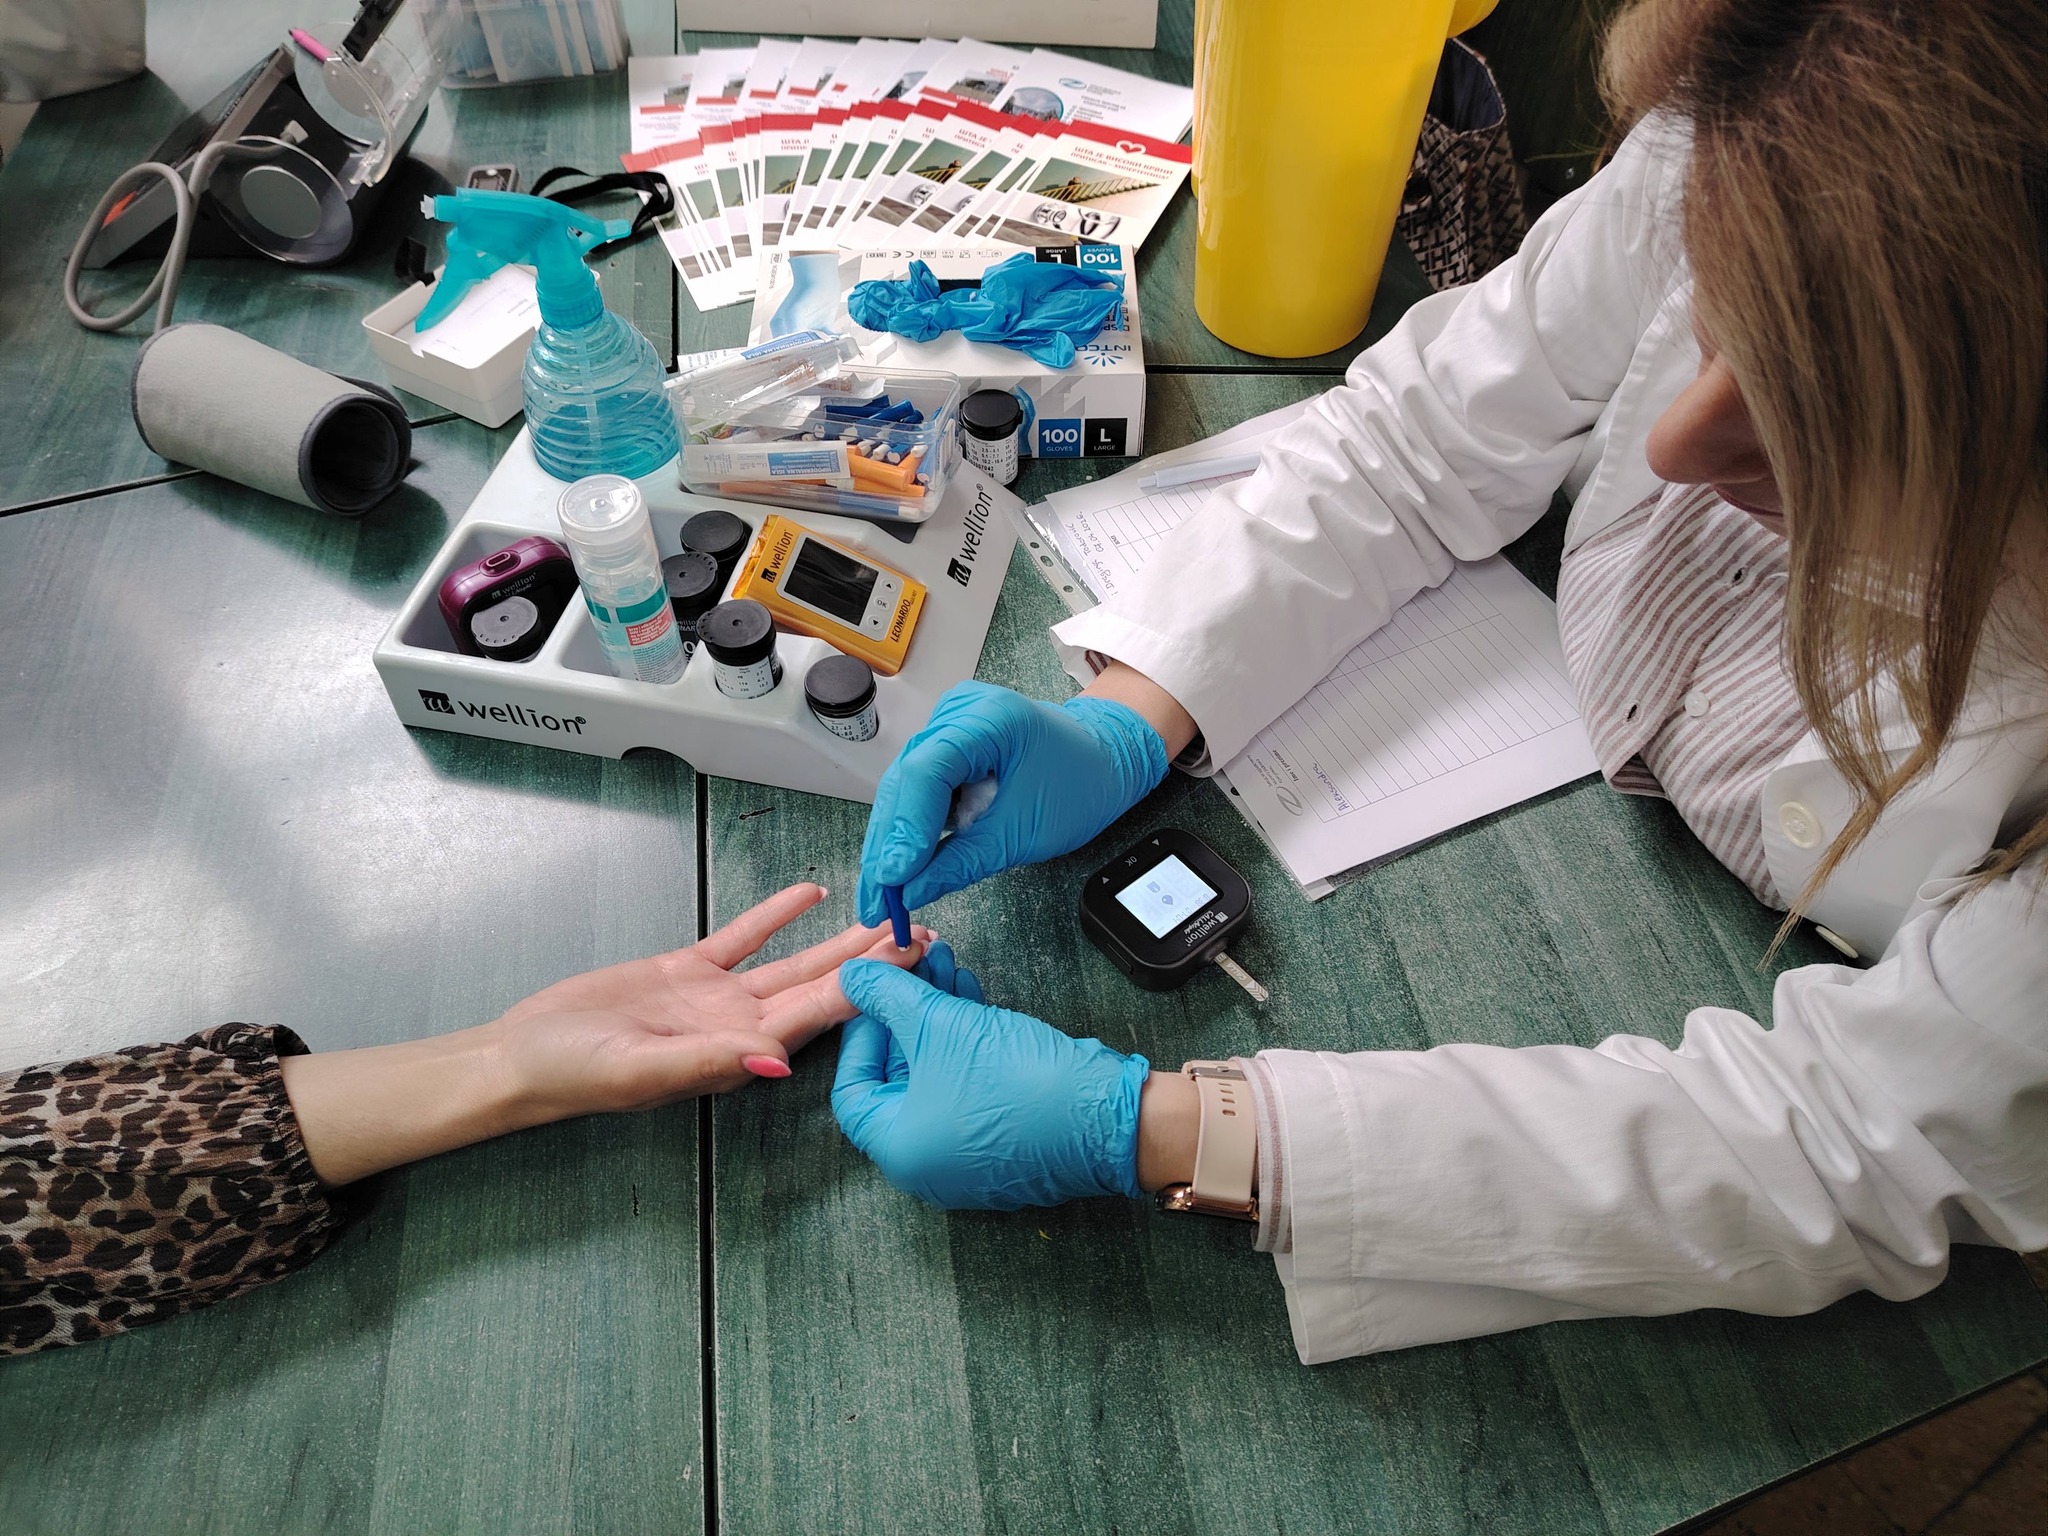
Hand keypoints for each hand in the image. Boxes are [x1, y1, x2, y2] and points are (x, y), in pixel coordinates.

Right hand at [489, 882, 930, 1120]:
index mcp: (737, 1052)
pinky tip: (810, 894)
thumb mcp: (639, 1071)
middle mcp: (738, 1026)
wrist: (522, 1057)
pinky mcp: (686, 972)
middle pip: (822, 987)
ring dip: (840, 940)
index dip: (870, 990)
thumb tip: (776, 1065)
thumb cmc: (573, 1075)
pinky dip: (775, 915)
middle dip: (874, 963)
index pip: (819, 1016)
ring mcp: (716, 999)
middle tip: (924, 932)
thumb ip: (707, 1064)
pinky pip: (743, 938)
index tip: (914, 966)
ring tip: (886, 916)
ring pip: (793, 962)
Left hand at [831, 952, 1149, 1209]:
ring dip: (938, 1014)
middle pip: (897, 1076)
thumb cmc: (1019, 1082)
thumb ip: (888, 996)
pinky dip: (965, 1039)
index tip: (873, 990)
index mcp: (900, 1150)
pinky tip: (972, 992)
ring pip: (935, 1072)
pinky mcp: (1003, 1138)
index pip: (853, 1088)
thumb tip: (851, 976)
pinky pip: (966, 1083)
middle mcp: (927, 1163)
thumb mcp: (943, 1025)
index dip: (860, 1031)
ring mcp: (968, 1154)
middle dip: (906, 1011)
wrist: (1109, 1116)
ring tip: (947, 961)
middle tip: (914, 962)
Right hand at [856, 680, 1168, 925]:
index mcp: (986, 719)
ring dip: (890, 844)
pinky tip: (896, 870)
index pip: (927, 771)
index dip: (905, 828)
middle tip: (876, 902)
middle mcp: (957, 712)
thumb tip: (913, 890)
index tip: (893, 877)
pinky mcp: (946, 745)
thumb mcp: (1025, 832)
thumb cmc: (1079, 784)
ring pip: (904, 789)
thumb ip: (964, 860)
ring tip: (879, 896)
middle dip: (888, 847)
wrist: (1104, 759)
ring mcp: (948, 725)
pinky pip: (918, 790)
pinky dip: (909, 831)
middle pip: (905, 782)